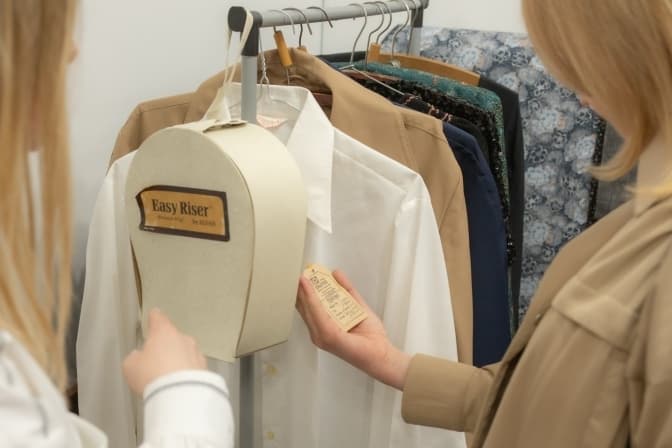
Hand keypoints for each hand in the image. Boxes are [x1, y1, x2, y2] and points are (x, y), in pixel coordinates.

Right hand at [123, 308, 206, 395]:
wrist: (180, 394)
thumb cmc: (151, 375)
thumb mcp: (131, 366)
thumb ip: (135, 358)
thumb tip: (140, 356)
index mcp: (164, 332)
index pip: (158, 318)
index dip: (154, 318)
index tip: (154, 315)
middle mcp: (183, 338)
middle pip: (172, 338)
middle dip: (165, 347)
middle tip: (155, 361)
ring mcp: (196, 353)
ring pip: (184, 352)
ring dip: (177, 360)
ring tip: (167, 377)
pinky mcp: (205, 369)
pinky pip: (192, 368)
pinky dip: (186, 373)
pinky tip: (179, 384)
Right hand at [296, 270, 410, 389]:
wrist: (381, 353)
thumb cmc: (370, 336)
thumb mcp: (357, 305)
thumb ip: (346, 289)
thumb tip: (336, 273)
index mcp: (324, 326)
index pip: (309, 306)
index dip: (305, 289)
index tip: (304, 274)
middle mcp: (320, 332)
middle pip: (305, 306)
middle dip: (302, 288)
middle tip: (300, 271)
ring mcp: (322, 335)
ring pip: (308, 308)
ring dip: (304, 291)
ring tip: (302, 276)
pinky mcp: (328, 336)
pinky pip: (318, 313)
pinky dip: (312, 298)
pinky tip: (310, 286)